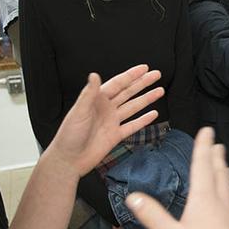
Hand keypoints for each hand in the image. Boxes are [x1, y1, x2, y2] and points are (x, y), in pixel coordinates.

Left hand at [43, 65, 162, 177]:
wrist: (69, 160)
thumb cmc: (68, 136)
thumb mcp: (79, 111)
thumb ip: (89, 94)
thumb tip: (94, 75)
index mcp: (97, 100)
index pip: (118, 84)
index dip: (131, 75)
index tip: (144, 68)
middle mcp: (106, 109)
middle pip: (128, 92)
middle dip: (142, 83)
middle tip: (156, 75)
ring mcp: (112, 122)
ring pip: (133, 107)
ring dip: (146, 99)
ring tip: (159, 91)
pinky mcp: (115, 136)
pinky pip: (133, 126)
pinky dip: (143, 120)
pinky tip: (153, 114)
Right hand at [126, 128, 228, 228]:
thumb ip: (152, 216)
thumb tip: (133, 196)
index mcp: (204, 200)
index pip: (202, 166)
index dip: (203, 146)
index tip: (207, 130)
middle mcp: (221, 204)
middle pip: (219, 174)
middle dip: (216, 157)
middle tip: (217, 144)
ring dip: (225, 174)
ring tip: (225, 167)